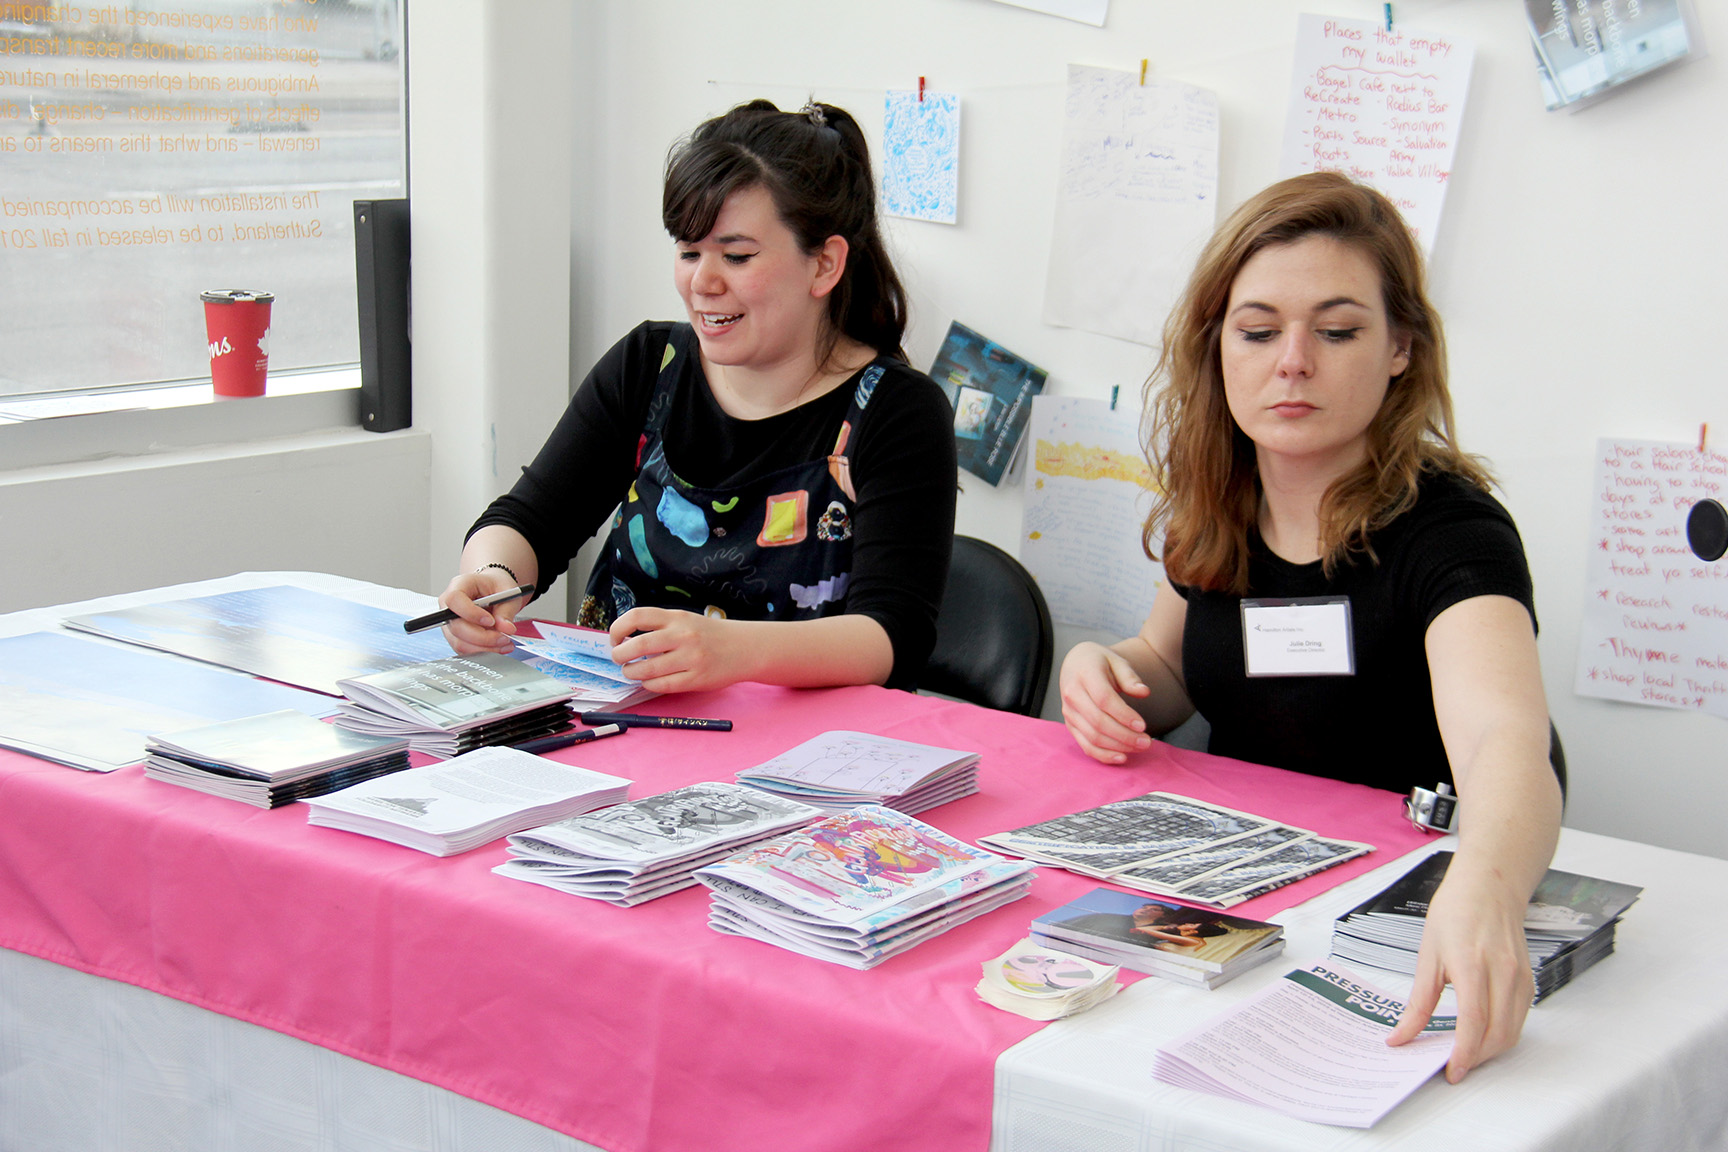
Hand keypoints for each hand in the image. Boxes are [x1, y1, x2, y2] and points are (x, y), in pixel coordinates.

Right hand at [437, 569, 523, 655]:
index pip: (455, 600)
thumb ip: (506, 611)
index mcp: (460, 585)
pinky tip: (498, 646)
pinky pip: (465, 650)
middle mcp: (449, 605)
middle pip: (457, 626)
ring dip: (484, 647)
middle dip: (483, 637)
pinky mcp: (455, 637)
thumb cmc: (495, 586)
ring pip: (460, 642)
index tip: (491, 621)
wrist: (492, 591)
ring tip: (505, 642)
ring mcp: (450, 623)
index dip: (471, 613)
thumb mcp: (507, 592)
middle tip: (504, 637)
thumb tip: (506, 628)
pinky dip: (483, 651)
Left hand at [608, 607, 747, 693]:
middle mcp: (683, 635)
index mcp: (677, 617)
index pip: (637, 616)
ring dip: (631, 672)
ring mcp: (690, 658)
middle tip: (618, 659)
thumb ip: (659, 627)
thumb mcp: (685, 620)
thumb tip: (623, 642)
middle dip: (619, 655)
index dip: (618, 628)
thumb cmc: (709, 635)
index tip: (615, 639)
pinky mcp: (696, 679)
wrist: (744, 648)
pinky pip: (662, 685)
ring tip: (631, 671)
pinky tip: (649, 680)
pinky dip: (648, 684)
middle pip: (637, 645)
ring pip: (646, 669)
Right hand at [1059, 642, 1152, 763]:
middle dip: (1125, 736)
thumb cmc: (1100, 662)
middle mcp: (1072, 694)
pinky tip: (1122, 757)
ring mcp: (1069, 711)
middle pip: (1098, 721)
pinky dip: (1103, 755)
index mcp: (1084, 674)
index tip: (1143, 725)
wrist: (1076, 664)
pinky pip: (1085, 745)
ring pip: (1092, 736)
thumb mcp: (1117, 662)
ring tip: (1140, 747)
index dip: (1124, 715)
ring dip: (1118, 746)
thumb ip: (1130, 677)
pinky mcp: (1070, 724)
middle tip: (1147, 742)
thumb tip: (1144, 692)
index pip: (1104, 699)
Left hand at [1387, 865, 1534, 1082]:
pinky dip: (1503, 1034)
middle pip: (1497, 1034)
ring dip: (1491, 1051)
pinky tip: (1483, 1035)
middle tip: (1454, 1067)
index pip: (1473, 1022)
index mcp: (1472, 965)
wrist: (1489, 887)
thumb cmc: (1456, 913)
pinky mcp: (1528, 981)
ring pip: (1512, 1032)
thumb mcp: (1427, 955)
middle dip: (1477, 1059)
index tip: (1451, 1071)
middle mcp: (1503, 974)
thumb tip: (1402, 1034)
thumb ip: (1418, 1001)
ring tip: (1466, 1055)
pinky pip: (1520, 1019)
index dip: (1463, 1054)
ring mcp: (1520, 978)